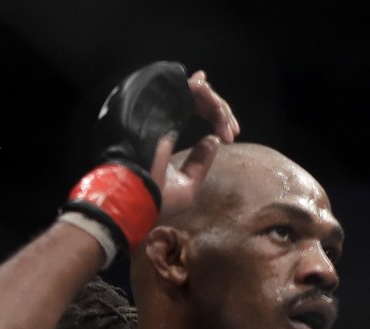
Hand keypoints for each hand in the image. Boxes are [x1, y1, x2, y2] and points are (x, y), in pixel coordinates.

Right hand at [150, 71, 240, 217]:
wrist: (136, 196)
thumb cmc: (156, 198)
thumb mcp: (186, 184)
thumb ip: (200, 162)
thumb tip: (214, 140)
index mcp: (165, 130)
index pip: (192, 109)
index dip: (213, 114)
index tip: (230, 134)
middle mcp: (162, 116)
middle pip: (198, 99)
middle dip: (221, 112)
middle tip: (232, 132)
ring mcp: (161, 109)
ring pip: (198, 92)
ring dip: (219, 108)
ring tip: (228, 129)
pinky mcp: (163, 104)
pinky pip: (192, 90)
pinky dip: (210, 100)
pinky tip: (219, 115)